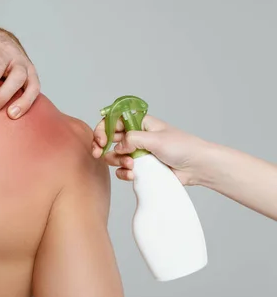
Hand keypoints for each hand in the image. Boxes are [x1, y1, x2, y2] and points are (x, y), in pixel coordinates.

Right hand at [92, 115, 210, 185]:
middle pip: (109, 139)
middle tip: (98, 153)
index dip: (103, 129)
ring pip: (114, 156)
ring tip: (131, 165)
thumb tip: (117, 147)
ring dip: (118, 162)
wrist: (197, 166)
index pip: (113, 121)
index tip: (102, 140)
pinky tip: (133, 175)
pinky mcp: (141, 167)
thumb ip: (132, 139)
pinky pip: (123, 170)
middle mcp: (136, 136)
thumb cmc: (182, 147)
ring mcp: (137, 152)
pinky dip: (125, 173)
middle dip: (102, 146)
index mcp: (139, 123)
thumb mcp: (155, 139)